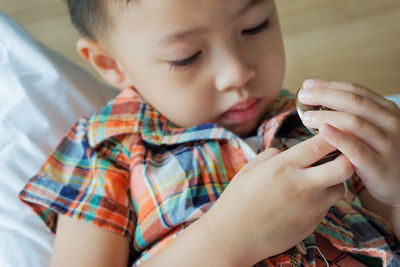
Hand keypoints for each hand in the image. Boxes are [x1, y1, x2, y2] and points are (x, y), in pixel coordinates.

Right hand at [203, 135, 353, 264]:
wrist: (233, 237)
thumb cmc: (237, 200)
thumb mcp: (250, 169)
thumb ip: (273, 155)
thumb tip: (288, 152)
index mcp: (284, 166)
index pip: (321, 144)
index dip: (333, 134)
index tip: (334, 131)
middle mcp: (302, 185)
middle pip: (344, 167)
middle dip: (347, 158)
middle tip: (339, 155)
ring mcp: (310, 207)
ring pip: (340, 188)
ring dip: (334, 181)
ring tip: (317, 180)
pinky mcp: (312, 224)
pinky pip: (326, 207)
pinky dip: (321, 200)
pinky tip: (303, 201)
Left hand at [298, 79, 399, 206]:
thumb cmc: (378, 154)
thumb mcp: (372, 129)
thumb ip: (353, 115)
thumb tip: (317, 99)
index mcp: (387, 110)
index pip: (355, 90)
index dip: (328, 86)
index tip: (307, 85)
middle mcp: (391, 123)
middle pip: (353, 102)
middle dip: (324, 96)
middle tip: (302, 96)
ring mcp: (388, 144)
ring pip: (354, 122)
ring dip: (326, 116)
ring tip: (306, 116)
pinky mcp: (380, 166)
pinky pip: (357, 149)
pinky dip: (338, 138)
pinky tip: (321, 131)